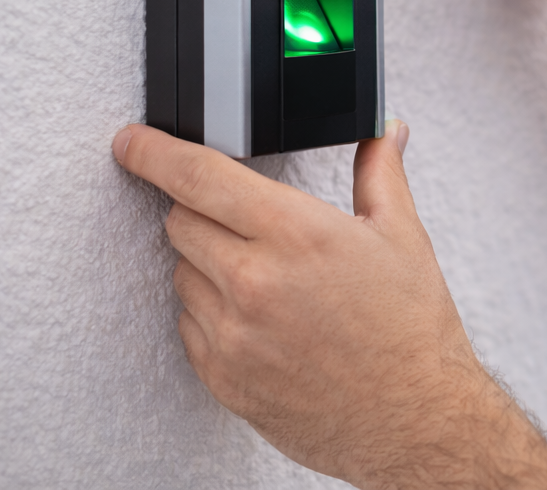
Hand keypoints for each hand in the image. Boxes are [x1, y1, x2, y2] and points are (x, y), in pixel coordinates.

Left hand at [112, 121, 546, 489]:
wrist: (413, 417)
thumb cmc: (410, 329)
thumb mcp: (402, 235)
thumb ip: (381, 171)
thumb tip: (386, 130)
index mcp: (297, 234)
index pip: (199, 177)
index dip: (155, 152)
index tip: (133, 143)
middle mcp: (254, 281)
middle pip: (180, 220)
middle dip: (203, 210)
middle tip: (248, 222)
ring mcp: (231, 332)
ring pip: (182, 272)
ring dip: (208, 262)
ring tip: (270, 278)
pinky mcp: (220, 374)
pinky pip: (188, 324)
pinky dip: (213, 311)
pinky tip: (262, 316)